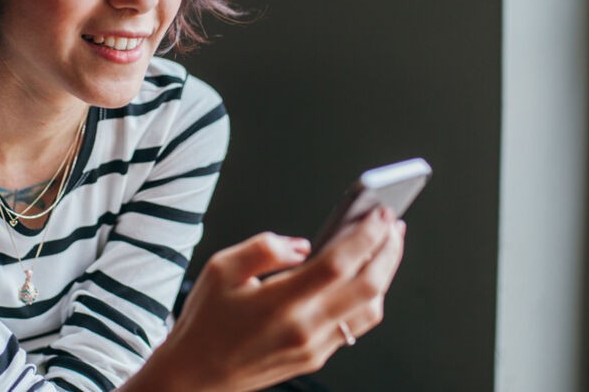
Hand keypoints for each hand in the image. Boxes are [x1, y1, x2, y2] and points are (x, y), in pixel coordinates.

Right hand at [130, 208, 405, 391]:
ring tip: (383, 247)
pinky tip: (363, 277)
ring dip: (384, 275)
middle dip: (388, 251)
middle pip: (368, 286)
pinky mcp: (315, 358)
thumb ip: (264, 248)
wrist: (195, 376)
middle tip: (392, 225)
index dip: (366, 235)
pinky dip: (368, 297)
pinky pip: (354, 326)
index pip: (339, 263)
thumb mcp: (220, 269)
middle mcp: (303, 329)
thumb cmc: (205, 322)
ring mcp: (313, 347)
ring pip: (370, 310)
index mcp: (279, 303)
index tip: (380, 213)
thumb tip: (303, 245)